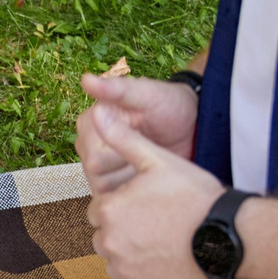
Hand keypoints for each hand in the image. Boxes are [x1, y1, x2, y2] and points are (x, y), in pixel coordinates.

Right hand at [75, 73, 197, 191]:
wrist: (190, 123)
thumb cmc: (169, 104)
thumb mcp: (148, 94)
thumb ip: (118, 89)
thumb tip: (86, 79)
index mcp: (89, 123)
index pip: (94, 158)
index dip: (122, 157)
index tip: (144, 141)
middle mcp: (87, 144)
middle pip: (98, 176)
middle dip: (129, 169)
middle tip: (153, 154)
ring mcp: (99, 165)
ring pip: (106, 191)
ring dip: (133, 182)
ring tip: (153, 164)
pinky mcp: (113, 180)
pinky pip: (115, 199)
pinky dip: (135, 193)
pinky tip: (151, 178)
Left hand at [84, 106, 226, 278]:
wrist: (228, 234)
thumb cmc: (194, 195)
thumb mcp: (158, 159)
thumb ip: (123, 138)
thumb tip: (97, 111)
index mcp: (107, 210)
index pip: (99, 210)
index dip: (122, 205)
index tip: (148, 204)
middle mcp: (108, 242)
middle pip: (104, 236)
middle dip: (123, 231)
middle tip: (157, 224)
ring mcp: (123, 271)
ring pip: (115, 262)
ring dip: (130, 256)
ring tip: (162, 243)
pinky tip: (161, 268)